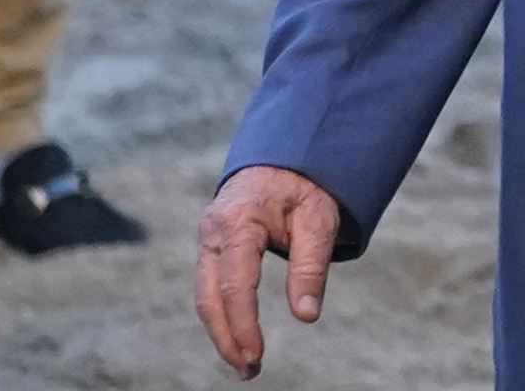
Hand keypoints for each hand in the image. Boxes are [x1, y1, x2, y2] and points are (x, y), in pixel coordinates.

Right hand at [194, 164, 342, 375]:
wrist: (285, 155)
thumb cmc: (305, 187)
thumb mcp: (319, 220)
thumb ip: (311, 267)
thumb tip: (306, 315)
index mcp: (238, 222)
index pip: (236, 285)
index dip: (243, 325)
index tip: (256, 356)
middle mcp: (213, 231)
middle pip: (209, 298)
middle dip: (226, 339)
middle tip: (250, 371)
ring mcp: (206, 239)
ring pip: (205, 296)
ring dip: (222, 332)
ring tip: (247, 363)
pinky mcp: (210, 247)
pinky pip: (210, 287)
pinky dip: (221, 314)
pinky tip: (238, 336)